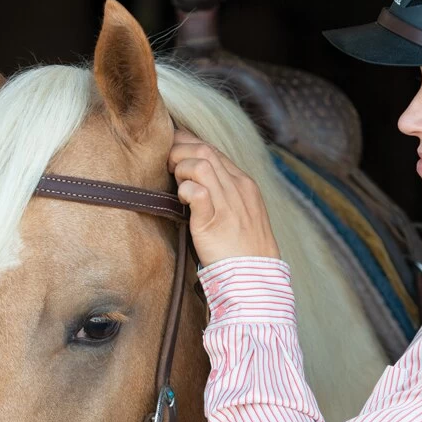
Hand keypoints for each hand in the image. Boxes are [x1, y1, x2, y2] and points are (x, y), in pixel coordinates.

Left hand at [167, 129, 280, 265]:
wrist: (254, 277)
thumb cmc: (244, 250)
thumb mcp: (242, 213)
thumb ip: (225, 194)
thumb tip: (199, 181)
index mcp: (245, 185)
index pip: (214, 150)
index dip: (189, 144)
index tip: (174, 150)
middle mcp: (238, 189)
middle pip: (205, 150)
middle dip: (180, 151)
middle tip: (167, 164)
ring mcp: (228, 204)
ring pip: (201, 163)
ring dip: (181, 168)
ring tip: (176, 184)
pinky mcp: (213, 222)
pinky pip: (196, 191)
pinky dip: (185, 190)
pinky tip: (182, 201)